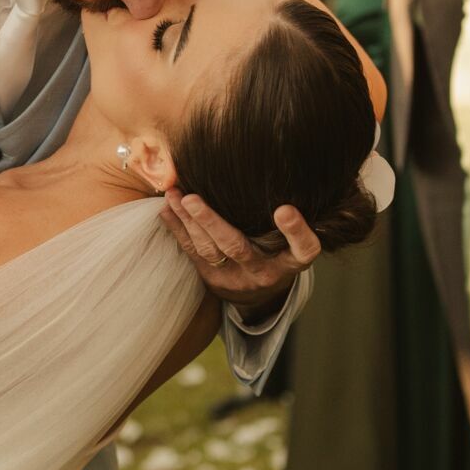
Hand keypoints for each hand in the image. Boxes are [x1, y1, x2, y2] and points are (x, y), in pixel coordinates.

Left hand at [161, 190, 319, 313]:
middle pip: (236, 248)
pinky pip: (192, 253)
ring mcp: (234, 278)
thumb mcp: (292, 246)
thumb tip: (284, 171)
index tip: (285, 210)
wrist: (258, 298)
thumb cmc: (279, 256)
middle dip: (211, 222)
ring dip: (187, 221)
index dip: (296, 232)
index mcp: (290, 263)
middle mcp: (263, 272)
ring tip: (174, 196)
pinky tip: (167, 208)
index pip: (303, 250)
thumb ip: (292, 224)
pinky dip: (178, 229)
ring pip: (208, 250)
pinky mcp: (211, 278)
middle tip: (191, 198)